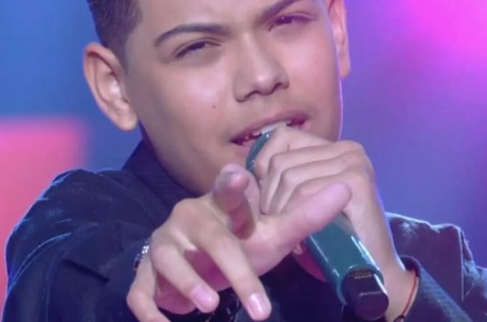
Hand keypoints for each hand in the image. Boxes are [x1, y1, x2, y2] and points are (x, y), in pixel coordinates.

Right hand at [126, 162, 351, 321]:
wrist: (201, 261)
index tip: (239, 177)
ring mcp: (165, 242)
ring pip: (168, 260)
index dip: (232, 185)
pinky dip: (151, 309)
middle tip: (260, 307)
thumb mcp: (274, 233)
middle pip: (212, 240)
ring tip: (210, 305)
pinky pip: (140, 290)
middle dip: (235, 272)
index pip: (228, 190)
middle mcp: (190, 217)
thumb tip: (347, 189)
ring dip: (188, 284)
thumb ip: (306, 216)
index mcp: (222, 204)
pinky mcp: (146, 271)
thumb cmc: (242, 241)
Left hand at [251, 126, 416, 319]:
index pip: (282, 138)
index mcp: (335, 147)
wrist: (373, 271)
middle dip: (270, 198)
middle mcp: (347, 149)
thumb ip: (284, 177)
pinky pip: (305, 193)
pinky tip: (301, 239)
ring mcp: (354, 163)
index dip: (264, 167)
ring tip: (292, 234)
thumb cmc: (331, 239)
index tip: (266, 199)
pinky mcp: (356, 182)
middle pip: (282, 162)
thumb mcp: (303, 200)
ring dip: (281, 211)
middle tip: (280, 225)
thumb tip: (237, 169)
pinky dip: (295, 217)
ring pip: (290, 178)